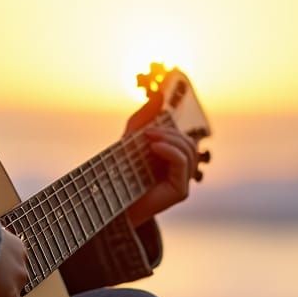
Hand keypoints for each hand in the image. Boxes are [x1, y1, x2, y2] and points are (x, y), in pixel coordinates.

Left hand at [123, 95, 209, 229]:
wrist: (108, 202)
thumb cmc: (118, 172)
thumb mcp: (130, 139)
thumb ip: (145, 118)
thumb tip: (159, 95)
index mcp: (173, 160)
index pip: (183, 137)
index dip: (171, 127)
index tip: (151, 124)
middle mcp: (181, 172)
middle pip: (189, 142)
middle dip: (170, 132)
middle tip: (147, 132)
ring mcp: (183, 182)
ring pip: (189, 150)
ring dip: (169, 138)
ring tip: (148, 138)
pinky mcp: (180, 192)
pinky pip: (183, 163)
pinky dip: (170, 150)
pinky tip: (154, 147)